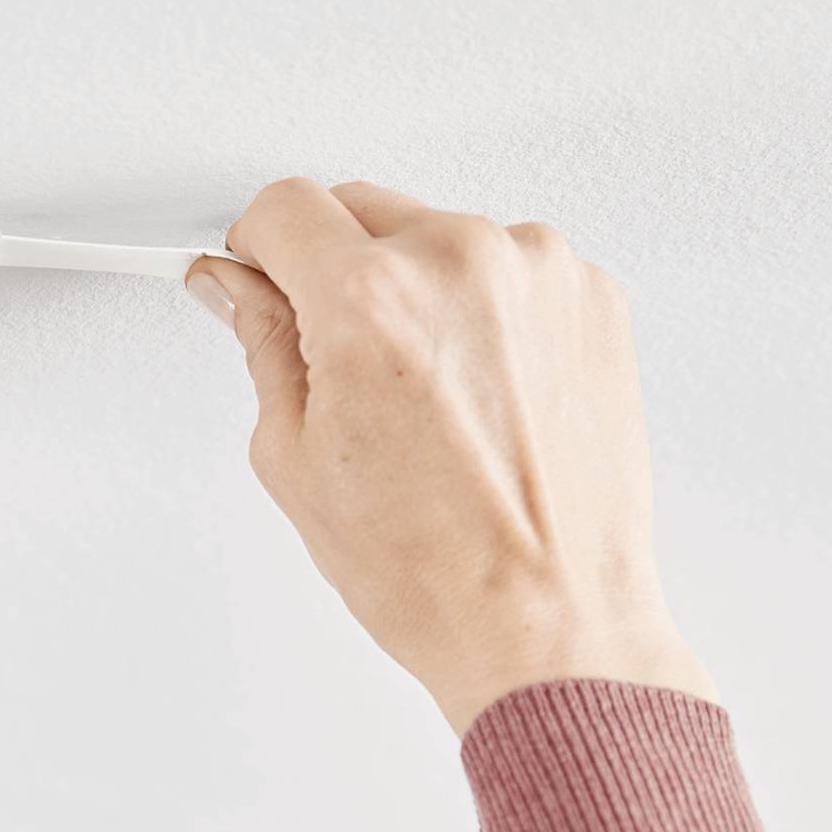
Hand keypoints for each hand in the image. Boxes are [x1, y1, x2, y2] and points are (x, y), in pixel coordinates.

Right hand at [184, 178, 713, 733]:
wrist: (549, 626)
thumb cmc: (434, 571)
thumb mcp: (297, 459)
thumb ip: (263, 344)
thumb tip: (238, 289)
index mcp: (371, 300)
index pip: (285, 206)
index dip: (258, 247)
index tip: (262, 276)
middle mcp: (461, 264)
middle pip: (363, 209)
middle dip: (337, 269)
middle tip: (343, 362)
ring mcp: (540, 275)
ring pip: (442, 238)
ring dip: (420, 289)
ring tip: (428, 396)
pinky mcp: (593, 298)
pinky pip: (512, 272)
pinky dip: (489, 313)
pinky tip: (483, 397)